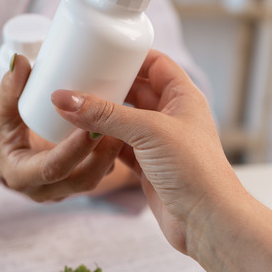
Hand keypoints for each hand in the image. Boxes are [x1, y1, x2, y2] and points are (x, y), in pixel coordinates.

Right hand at [0, 54, 122, 201]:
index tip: (93, 122)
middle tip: (118, 118)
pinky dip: (111, 153)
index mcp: (21, 175)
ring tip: (124, 119)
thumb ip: (10, 89)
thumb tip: (18, 60)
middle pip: (83, 179)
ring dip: (112, 152)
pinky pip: (98, 173)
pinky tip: (121, 127)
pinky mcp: (74, 183)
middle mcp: (44, 190)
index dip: (76, 147)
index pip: (54, 167)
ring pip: (96, 178)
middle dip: (103, 151)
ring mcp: (62, 191)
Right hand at [51, 50, 241, 252]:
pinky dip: (101, 143)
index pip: (155, 63)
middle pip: (134, 90)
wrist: (207, 221)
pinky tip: (80, 138)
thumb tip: (64, 98)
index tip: (100, 50)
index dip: (130, 55)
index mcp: (182, 97)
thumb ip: (105, 114)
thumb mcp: (148, 132)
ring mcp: (159, 143)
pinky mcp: (147, 167)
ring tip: (70, 106)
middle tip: (75, 78)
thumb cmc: (194, 170)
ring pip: (123, 121)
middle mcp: (171, 116)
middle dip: (107, 85)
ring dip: (100, 116)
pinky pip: (119, 147)